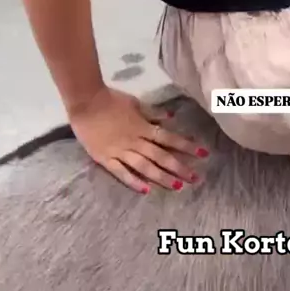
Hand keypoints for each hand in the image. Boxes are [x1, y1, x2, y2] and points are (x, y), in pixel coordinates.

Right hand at [68, 86, 207, 193]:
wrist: (86, 102)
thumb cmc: (111, 100)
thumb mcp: (135, 103)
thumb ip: (152, 113)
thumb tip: (171, 117)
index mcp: (143, 127)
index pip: (169, 138)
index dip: (186, 146)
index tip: (203, 154)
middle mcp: (135, 141)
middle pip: (160, 155)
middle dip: (179, 167)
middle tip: (195, 178)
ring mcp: (120, 151)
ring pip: (144, 166)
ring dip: (161, 176)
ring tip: (176, 186)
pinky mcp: (106, 158)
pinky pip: (121, 172)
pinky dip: (133, 181)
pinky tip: (145, 190)